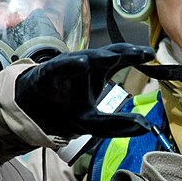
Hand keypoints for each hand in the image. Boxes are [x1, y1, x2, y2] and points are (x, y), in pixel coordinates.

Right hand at [15, 43, 154, 137]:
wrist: (30, 112)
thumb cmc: (65, 108)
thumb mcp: (94, 122)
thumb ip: (117, 124)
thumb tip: (145, 127)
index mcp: (96, 73)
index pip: (119, 61)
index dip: (134, 56)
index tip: (151, 54)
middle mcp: (84, 67)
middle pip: (107, 56)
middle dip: (124, 53)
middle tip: (142, 53)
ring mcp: (66, 69)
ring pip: (86, 59)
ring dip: (100, 57)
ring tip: (115, 57)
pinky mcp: (47, 75)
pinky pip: (60, 67)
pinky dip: (71, 64)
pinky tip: (83, 63)